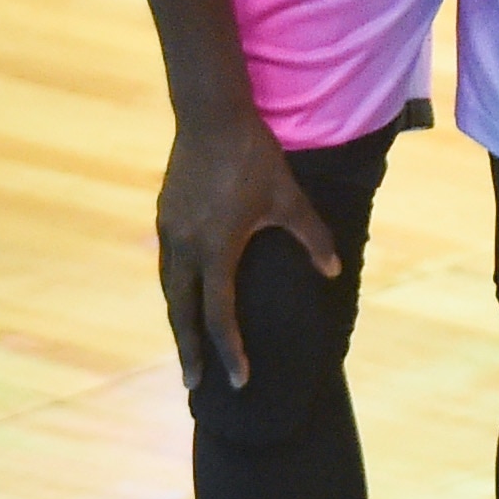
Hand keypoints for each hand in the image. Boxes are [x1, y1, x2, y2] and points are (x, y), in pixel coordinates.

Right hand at [157, 112, 336, 389]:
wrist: (210, 115)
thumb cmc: (254, 157)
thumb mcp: (289, 198)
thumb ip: (312, 237)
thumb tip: (334, 271)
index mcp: (216, 249)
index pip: (219, 314)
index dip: (230, 350)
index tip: (239, 380)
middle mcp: (185, 246)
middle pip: (181, 312)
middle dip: (188, 350)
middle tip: (192, 384)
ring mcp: (169, 230)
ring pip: (169, 288)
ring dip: (177, 320)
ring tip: (186, 345)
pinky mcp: (164, 214)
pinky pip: (167, 264)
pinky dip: (174, 289)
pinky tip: (181, 295)